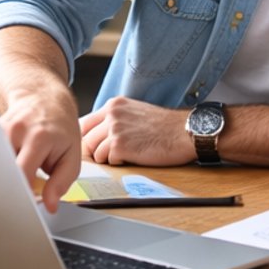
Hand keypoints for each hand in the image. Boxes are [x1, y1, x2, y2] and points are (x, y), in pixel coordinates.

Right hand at [0, 86, 82, 212]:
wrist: (44, 98)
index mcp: (39, 138)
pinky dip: (0, 165)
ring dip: (5, 174)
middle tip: (20, 195)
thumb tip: (50, 205)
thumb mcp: (72, 154)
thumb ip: (62, 182)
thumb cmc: (60, 128)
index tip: (26, 206)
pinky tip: (9, 162)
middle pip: (3, 171)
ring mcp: (0, 128)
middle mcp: (16, 130)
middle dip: (10, 187)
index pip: (22, 173)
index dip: (21, 194)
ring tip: (18, 171)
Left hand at [79, 98, 196, 167]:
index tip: (95, 146)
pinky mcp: (120, 146)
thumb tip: (98, 136)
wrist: (184, 131)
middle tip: (112, 155)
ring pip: (95, 152)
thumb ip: (116, 119)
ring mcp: (115, 129)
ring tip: (126, 155)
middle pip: (86, 139)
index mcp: (114, 105)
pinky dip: (118, 163)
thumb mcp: (135, 112)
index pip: (84, 123)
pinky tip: (132, 158)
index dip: (88, 138)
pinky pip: (107, 161)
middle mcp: (111, 114)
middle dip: (96, 151)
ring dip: (108, 158)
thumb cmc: (165, 126)